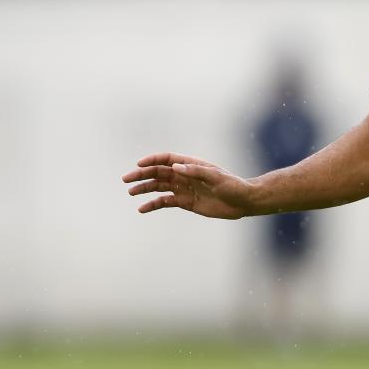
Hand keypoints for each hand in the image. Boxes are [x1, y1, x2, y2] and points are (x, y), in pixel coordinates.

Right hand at [122, 152, 256, 218]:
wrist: (242, 202)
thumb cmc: (232, 185)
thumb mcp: (215, 177)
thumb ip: (195, 171)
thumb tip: (175, 167)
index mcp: (191, 165)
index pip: (167, 159)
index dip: (152, 160)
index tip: (139, 165)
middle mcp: (184, 175)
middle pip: (158, 172)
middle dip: (142, 175)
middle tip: (126, 179)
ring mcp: (184, 188)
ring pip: (159, 187)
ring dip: (144, 189)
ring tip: (130, 192)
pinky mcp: (185, 202)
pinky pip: (165, 202)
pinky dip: (153, 204)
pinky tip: (142, 208)